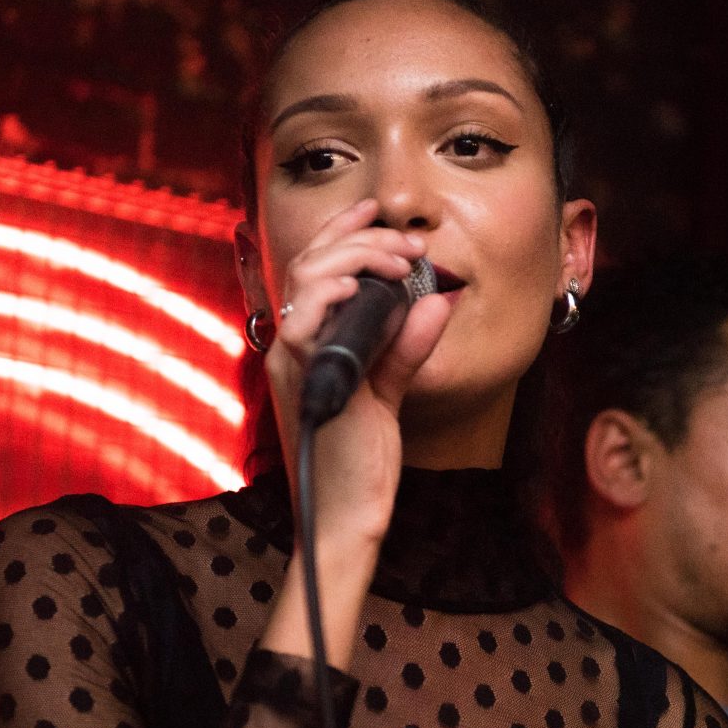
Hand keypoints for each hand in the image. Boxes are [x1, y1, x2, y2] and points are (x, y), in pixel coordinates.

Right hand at [267, 198, 453, 550]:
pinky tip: (360, 286)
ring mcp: (294, 363)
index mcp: (308, 344)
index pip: (316, 268)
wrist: (347, 517)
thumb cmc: (361, 462)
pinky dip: (327, 296)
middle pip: (310, 263)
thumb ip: (407, 346)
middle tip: (409, 242)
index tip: (378, 211)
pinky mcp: (304, 382)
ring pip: (305, 281)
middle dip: (362, 238)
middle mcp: (292, 347)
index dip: (342, 231)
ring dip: (355, 257)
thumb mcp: (390, 391)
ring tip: (399, 259)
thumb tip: (435, 301)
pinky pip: (301, 325)